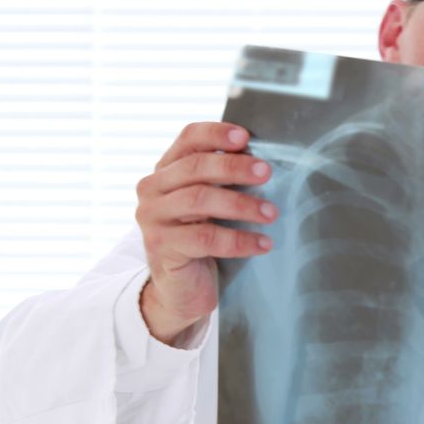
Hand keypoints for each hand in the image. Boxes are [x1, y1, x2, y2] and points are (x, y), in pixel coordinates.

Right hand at [134, 122, 277, 345]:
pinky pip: (205, 239)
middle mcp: (152, 190)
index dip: (216, 133)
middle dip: (234, 167)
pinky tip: (263, 243)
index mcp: (165, 170)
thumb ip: (222, 181)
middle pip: (195, 168)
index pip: (187, 139)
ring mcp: (153, 219)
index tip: (246, 137)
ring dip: (241, 204)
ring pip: (200, 201)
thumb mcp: (209, 205)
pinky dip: (239, 240)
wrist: (180, 290)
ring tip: (271, 213)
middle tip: (267, 172)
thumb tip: (264, 160)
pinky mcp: (161, 247)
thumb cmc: (201, 240)